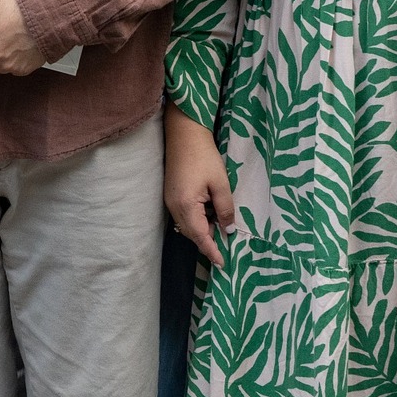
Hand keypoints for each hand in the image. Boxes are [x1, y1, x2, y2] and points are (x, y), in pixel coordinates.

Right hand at [164, 105, 235, 266]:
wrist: (183, 133)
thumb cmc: (204, 157)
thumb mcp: (221, 184)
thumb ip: (225, 209)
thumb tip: (227, 230)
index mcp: (186, 206)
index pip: (200, 237)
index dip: (212, 251)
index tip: (223, 263)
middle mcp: (173, 207)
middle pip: (191, 234)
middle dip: (207, 241)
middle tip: (226, 241)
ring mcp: (169, 200)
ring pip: (186, 225)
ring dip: (202, 230)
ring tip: (219, 224)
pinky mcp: (170, 194)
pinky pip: (183, 215)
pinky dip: (196, 219)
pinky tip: (208, 212)